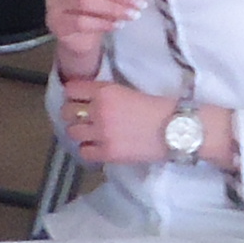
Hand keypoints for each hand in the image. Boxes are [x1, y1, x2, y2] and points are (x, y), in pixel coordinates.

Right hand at [43, 0, 137, 72]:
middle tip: (139, 2)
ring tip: (132, 14)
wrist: (78, 38)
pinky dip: (102, 23)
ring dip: (113, 8)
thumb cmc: (91, 9)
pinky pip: (80, 22)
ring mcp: (54, 3)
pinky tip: (117, 25)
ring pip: (85, 1)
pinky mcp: (56, 23)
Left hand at [57, 78, 181, 168]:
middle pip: (67, 112)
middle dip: (72, 114)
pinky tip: (96, 147)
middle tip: (81, 118)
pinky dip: (88, 150)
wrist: (176, 129)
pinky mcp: (108, 153)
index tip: (77, 99)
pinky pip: (84, 152)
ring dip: (79, 132)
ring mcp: (102, 133)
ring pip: (72, 132)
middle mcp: (99, 110)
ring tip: (89, 134)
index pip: (71, 89)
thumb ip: (106, 94)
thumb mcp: (128, 91)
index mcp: (105, 91)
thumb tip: (89, 99)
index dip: (72, 95)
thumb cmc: (158, 107)